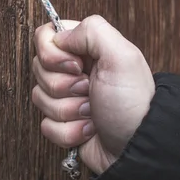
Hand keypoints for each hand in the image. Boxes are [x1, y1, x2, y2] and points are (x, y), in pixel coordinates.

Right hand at [31, 15, 154, 173]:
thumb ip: (92, 31)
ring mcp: (67, 98)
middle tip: (90, 90)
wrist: (139, 147)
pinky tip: (89, 129)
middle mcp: (74, 71)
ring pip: (40, 98)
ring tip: (93, 112)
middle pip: (39, 69)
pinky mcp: (63, 123)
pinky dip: (69, 131)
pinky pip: (46, 125)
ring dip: (69, 110)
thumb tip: (60, 36)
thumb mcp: (122, 56)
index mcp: (86, 50)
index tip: (77, 65)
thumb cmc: (134, 103)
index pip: (46, 37)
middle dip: (64, 86)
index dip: (53, 53)